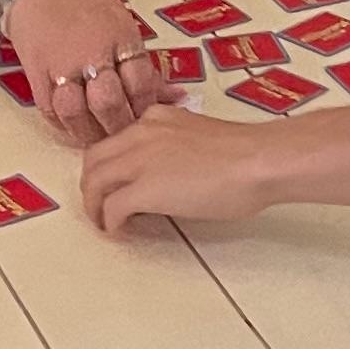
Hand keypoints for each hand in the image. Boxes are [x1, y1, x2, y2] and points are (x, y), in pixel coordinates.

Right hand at [5, 0, 164, 148]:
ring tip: (98, 137)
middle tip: (124, 135)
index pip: (140, 84)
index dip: (145, 108)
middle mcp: (91, 53)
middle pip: (109, 103)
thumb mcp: (122, 24)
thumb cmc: (84, 0)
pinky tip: (74, 126)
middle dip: (119, 127)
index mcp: (119, 37)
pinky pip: (50, 111)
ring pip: (76, 113)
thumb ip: (143, 64)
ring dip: (89, 132)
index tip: (146, 119)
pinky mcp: (36, 74)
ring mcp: (61, 65)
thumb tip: (175, 96)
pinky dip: (63, 125)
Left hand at [76, 101, 277, 234]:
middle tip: (99, 204)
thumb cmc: (246, 153)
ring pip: (95, 182)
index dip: (109, 163)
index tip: (115, 181)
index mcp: (156, 118)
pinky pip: (112, 207)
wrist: (258, 160)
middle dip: (92, 184)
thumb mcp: (200, 135)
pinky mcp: (143, 189)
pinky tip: (118, 231)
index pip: (116, 140)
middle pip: (94, 159)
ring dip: (94, 205)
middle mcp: (141, 133)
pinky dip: (109, 221)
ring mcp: (139, 160)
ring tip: (103, 222)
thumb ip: (177, 146)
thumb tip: (172, 172)